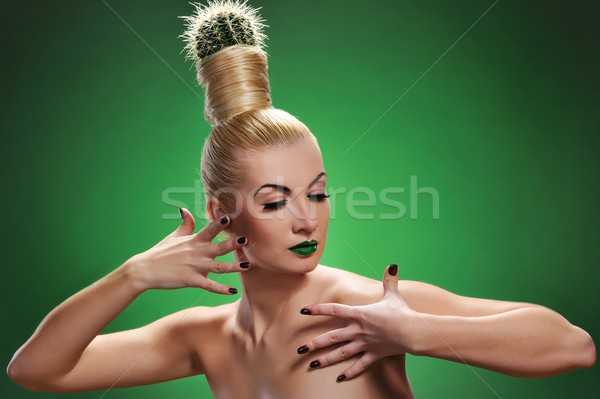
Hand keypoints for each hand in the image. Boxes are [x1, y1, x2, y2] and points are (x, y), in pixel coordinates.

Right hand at [124, 208, 249, 293]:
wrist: (144, 270)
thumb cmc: (160, 253)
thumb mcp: (173, 236)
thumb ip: (185, 224)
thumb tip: (185, 209)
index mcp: (194, 240)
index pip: (211, 229)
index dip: (221, 222)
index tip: (233, 217)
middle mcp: (197, 252)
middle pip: (219, 246)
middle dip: (233, 243)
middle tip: (246, 239)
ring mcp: (195, 266)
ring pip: (219, 266)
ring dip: (234, 266)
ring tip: (247, 265)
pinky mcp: (191, 280)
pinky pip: (210, 285)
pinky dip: (222, 289)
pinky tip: (233, 291)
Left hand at [297, 264, 419, 381]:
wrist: (413, 332)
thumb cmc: (402, 312)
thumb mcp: (393, 294)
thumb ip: (389, 280)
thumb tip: (392, 265)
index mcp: (359, 314)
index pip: (334, 310)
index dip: (318, 310)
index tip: (304, 311)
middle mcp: (358, 330)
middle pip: (331, 337)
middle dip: (315, 343)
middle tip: (300, 348)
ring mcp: (364, 344)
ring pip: (341, 353)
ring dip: (326, 359)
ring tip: (312, 364)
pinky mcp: (373, 355)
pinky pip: (359, 365)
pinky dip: (350, 372)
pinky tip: (339, 378)